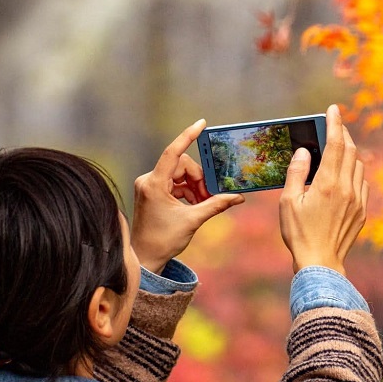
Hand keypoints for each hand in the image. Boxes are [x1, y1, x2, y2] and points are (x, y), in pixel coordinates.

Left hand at [131, 119, 243, 273]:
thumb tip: (238, 197)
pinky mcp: (152, 191)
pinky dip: (188, 190)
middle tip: (209, 196)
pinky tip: (195, 203)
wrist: (144, 258)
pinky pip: (175, 182)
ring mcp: (149, 185)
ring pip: (180, 173)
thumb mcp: (193, 220)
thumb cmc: (163, 240)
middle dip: (199, 178)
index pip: (173, 153)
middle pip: (182, 165)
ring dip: (195, 185)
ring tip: (203, 202)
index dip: (188, 136)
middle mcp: (149, 180)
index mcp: (154, 184)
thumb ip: (216, 204)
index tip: (201, 123)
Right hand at [279, 104, 368, 274]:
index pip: (335, 144)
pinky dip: (355, 173)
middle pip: (351, 151)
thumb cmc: (299, 234)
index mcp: (328, 183)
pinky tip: (344, 176)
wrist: (321, 264)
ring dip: (350, 154)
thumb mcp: (288, 202)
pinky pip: (362, 183)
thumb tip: (305, 151)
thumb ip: (297, 172)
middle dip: (343, 134)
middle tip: (334, 126)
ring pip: (359, 166)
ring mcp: (358, 200)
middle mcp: (347, 188)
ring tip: (337, 150)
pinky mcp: (362, 211)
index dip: (335, 123)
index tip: (334, 109)